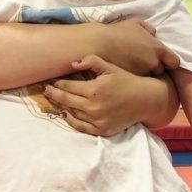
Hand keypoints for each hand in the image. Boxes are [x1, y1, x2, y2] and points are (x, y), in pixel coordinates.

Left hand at [43, 54, 171, 135]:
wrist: (145, 100)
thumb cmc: (127, 81)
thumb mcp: (110, 67)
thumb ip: (91, 61)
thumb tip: (72, 63)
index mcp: (94, 89)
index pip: (67, 87)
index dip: (57, 84)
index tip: (49, 81)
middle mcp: (93, 106)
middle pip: (65, 100)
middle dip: (53, 94)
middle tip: (45, 90)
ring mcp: (97, 120)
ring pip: (71, 113)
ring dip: (61, 106)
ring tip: (54, 100)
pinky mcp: (101, 129)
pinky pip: (80, 127)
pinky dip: (71, 120)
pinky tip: (66, 114)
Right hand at [100, 19, 181, 75]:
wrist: (98, 45)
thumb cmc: (117, 32)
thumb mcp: (135, 23)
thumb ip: (149, 28)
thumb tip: (154, 34)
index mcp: (158, 49)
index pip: (175, 62)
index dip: (168, 62)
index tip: (162, 61)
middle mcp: (154, 63)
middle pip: (161, 71)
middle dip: (154, 68)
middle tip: (143, 64)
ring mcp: (143, 74)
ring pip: (148, 78)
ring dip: (144, 75)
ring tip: (133, 69)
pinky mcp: (132, 82)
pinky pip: (138, 84)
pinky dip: (134, 80)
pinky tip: (126, 73)